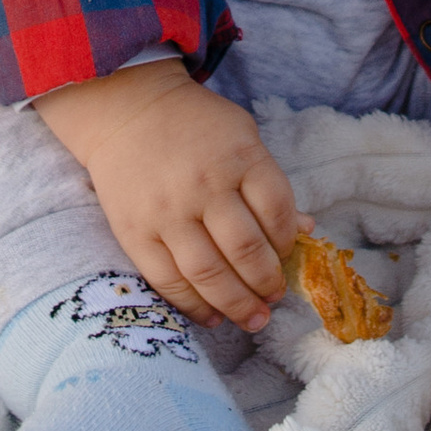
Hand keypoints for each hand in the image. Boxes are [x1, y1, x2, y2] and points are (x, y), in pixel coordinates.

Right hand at [37, 60, 299, 330]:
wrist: (125, 110)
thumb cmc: (194, 124)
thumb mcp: (243, 137)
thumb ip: (270, 183)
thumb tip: (305, 229)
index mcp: (240, 156)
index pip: (277, 210)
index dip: (288, 242)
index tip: (287, 256)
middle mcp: (205, 186)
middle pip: (246, 249)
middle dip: (267, 283)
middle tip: (275, 298)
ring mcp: (168, 213)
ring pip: (209, 273)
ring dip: (237, 304)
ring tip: (255, 319)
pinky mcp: (136, 233)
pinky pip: (168, 280)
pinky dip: (193, 305)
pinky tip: (212, 317)